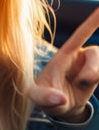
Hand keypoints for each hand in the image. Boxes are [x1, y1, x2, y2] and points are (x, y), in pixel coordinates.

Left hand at [27, 7, 98, 122]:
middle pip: (96, 53)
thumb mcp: (37, 97)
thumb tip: (61, 99)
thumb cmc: (44, 96)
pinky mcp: (98, 73)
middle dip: (92, 71)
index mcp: (63, 55)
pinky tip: (84, 85)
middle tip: (79, 82)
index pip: (80, 34)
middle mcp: (79, 55)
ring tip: (78, 84)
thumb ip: (45, 98)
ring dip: (92, 78)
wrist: (59, 107)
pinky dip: (96, 81)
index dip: (93, 21)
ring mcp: (90, 64)